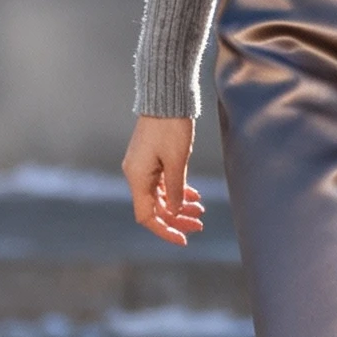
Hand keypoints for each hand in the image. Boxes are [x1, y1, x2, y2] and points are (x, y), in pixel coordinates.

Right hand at [121, 114, 203, 245]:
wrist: (166, 97)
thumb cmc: (170, 127)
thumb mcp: (176, 161)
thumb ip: (175, 190)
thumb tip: (175, 212)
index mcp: (137, 177)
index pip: (147, 216)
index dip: (165, 230)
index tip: (184, 238)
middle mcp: (136, 174)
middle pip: (155, 207)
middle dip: (177, 218)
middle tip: (200, 224)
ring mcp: (143, 166)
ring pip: (161, 195)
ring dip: (179, 204)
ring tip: (200, 209)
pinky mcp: (151, 158)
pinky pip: (163, 182)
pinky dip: (177, 190)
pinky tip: (193, 194)